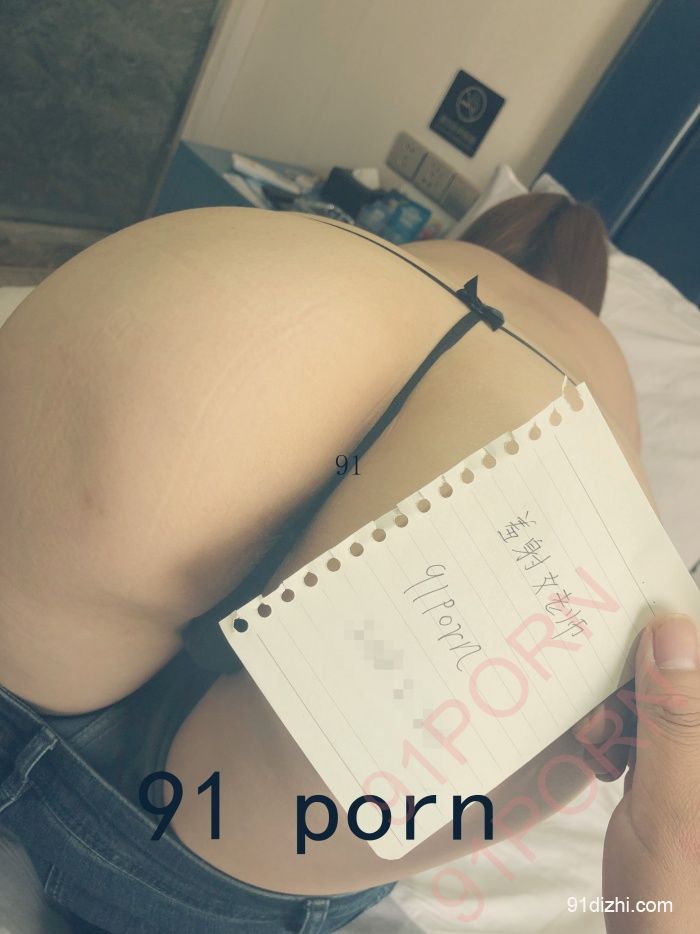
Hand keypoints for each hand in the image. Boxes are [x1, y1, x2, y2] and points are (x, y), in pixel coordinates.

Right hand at [602, 614, 699, 931]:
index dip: (675, 633)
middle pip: (686, 679)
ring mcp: (697, 768)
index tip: (624, 620)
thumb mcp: (675, 809)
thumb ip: (678, 719)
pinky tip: (602, 757)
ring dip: (624, 708)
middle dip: (640, 678)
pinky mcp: (684, 782)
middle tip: (602, 708)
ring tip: (598, 741)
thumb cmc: (685, 909)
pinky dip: (622, 735)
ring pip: (666, 702)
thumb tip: (670, 629)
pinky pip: (654, 732)